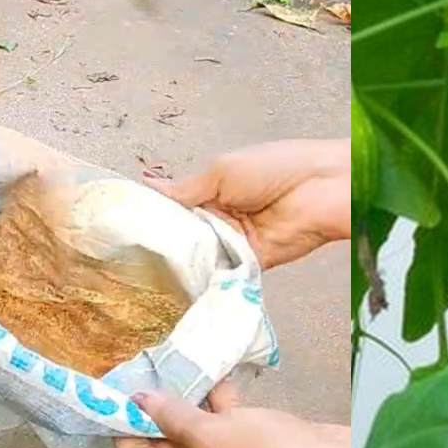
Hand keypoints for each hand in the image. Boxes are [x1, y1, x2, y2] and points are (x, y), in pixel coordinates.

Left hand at [114, 382, 350, 447]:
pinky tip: (218, 374)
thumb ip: (174, 416)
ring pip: (199, 433)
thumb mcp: (212, 435)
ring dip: (190, 402)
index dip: (126, 427)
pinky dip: (222, 404)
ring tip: (176, 365)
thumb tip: (139, 401)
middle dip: (156, 410)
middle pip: (166, 447)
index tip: (122, 390)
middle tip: (148, 369)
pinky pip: (228, 427)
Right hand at [144, 139, 350, 269]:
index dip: (154, 217)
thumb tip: (149, 187)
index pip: (176, 209)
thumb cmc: (278, 167)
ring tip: (151, 266)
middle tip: (131, 252)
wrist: (324, 188)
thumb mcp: (222, 170)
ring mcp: (236, 244)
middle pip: (185, 236)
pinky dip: (207, 275)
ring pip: (201, 257)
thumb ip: (187, 188)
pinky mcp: (251, 265)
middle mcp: (222, 219)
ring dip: (185, 260)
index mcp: (213, 191)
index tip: (124, 227)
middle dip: (165, 243)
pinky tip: (183, 280)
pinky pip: (224, 273)